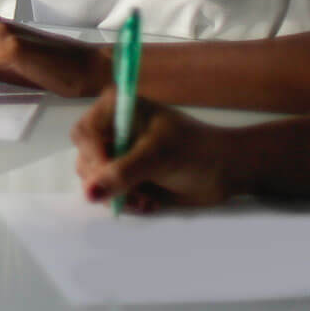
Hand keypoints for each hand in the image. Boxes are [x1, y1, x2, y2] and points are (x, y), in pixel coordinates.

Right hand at [70, 90, 237, 212]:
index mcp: (116, 108)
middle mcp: (112, 128)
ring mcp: (118, 153)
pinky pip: (109, 193)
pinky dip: (127, 201)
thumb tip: (89, 193)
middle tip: (134, 191)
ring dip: (119, 195)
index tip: (112, 177)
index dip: (94, 157)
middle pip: (85, 157)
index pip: (84, 133)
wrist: (225, 170)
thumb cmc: (194, 152)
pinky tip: (149, 201)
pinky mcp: (126, 175)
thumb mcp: (157, 157)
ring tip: (146, 198)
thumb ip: (122, 173)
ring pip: (95, 179)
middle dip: (107, 180)